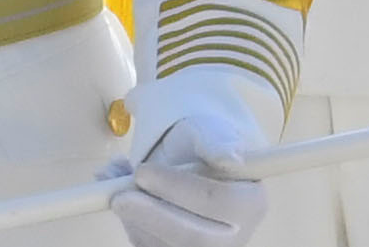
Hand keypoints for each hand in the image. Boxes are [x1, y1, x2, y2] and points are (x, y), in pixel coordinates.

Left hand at [110, 89, 273, 246]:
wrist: (187, 164)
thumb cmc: (201, 146)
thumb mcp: (209, 131)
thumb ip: (217, 141)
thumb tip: (231, 156)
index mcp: (252, 203)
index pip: (219, 201)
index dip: (178, 188)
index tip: (142, 171)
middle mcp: (234, 237)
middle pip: (194, 237)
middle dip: (152, 216)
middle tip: (119, 196)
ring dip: (136, 224)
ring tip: (116, 195)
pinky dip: (133, 231)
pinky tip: (125, 207)